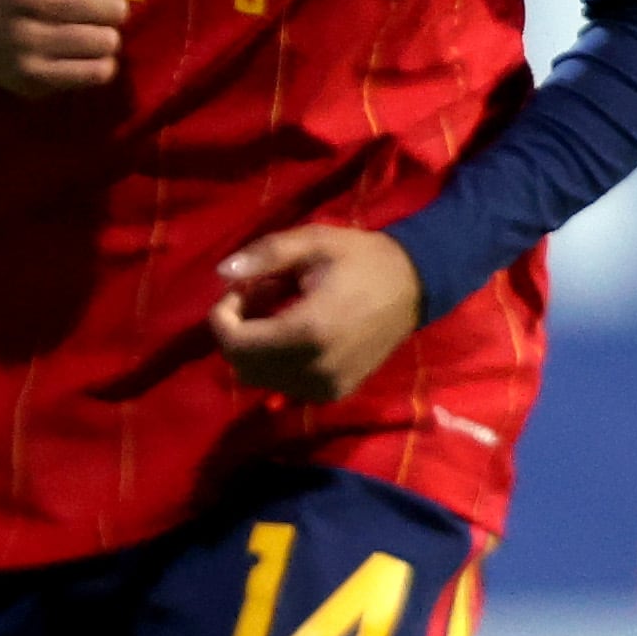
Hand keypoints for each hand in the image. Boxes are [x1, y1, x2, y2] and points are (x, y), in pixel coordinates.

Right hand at [0, 0, 156, 97]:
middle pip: (113, 8)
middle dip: (113, 10)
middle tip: (97, 12)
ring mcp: (29, 39)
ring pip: (106, 42)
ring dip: (107, 39)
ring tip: (91, 35)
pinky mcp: (34, 76)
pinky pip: (96, 72)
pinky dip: (101, 65)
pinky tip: (86, 57)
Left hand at [208, 227, 425, 403]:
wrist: (414, 287)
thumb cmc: (362, 259)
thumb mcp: (314, 242)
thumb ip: (265, 255)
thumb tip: (222, 273)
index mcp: (308, 331)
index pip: (235, 344)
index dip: (222, 316)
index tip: (238, 289)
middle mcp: (315, 369)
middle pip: (243, 365)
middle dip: (237, 330)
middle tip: (259, 295)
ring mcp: (326, 387)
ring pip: (260, 378)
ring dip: (255, 346)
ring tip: (277, 311)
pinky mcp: (334, 393)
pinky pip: (284, 385)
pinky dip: (275, 361)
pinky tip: (293, 332)